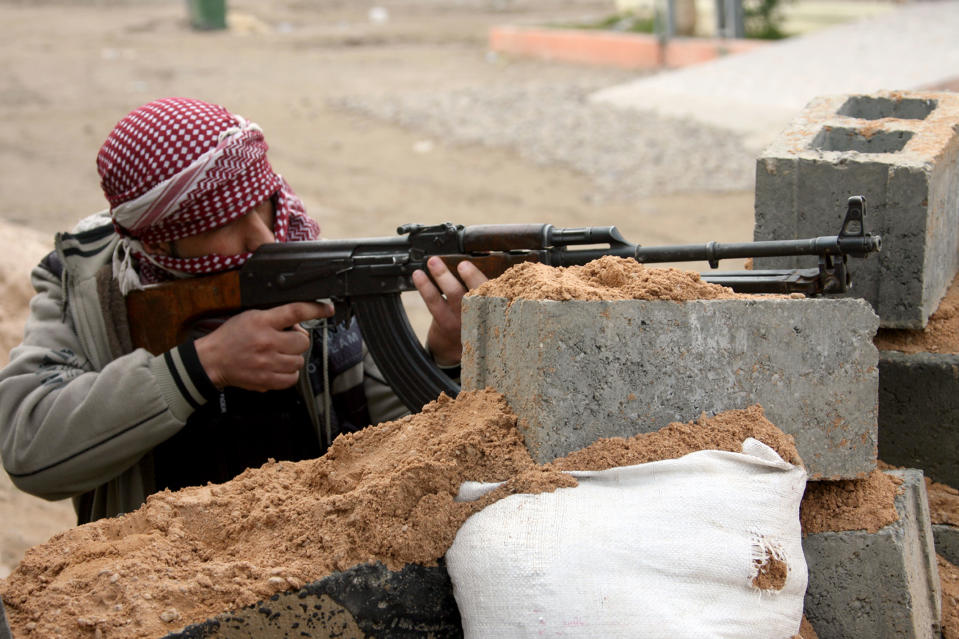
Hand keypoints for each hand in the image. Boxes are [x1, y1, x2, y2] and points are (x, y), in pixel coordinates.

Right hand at [194, 302, 332, 391]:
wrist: (212, 360)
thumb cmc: (231, 337)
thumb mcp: (251, 317)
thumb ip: (276, 318)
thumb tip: (299, 326)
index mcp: (262, 322)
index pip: (295, 311)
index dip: (315, 309)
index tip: (327, 309)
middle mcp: (267, 342)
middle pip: (303, 341)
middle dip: (298, 340)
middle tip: (286, 341)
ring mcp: (268, 363)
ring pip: (300, 361)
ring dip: (293, 357)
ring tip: (279, 355)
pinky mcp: (267, 380)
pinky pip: (292, 378)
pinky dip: (289, 373)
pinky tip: (279, 367)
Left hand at [412, 257, 487, 366]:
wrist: (457, 347)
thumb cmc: (476, 315)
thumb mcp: (490, 302)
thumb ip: (489, 280)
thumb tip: (486, 249)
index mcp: (498, 308)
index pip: (501, 291)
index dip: (498, 279)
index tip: (494, 264)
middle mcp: (483, 316)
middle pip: (481, 295)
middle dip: (473, 278)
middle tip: (463, 264)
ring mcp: (463, 320)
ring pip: (455, 296)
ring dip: (443, 277)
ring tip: (434, 262)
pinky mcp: (446, 323)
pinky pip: (434, 303)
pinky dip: (425, 287)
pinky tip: (419, 275)